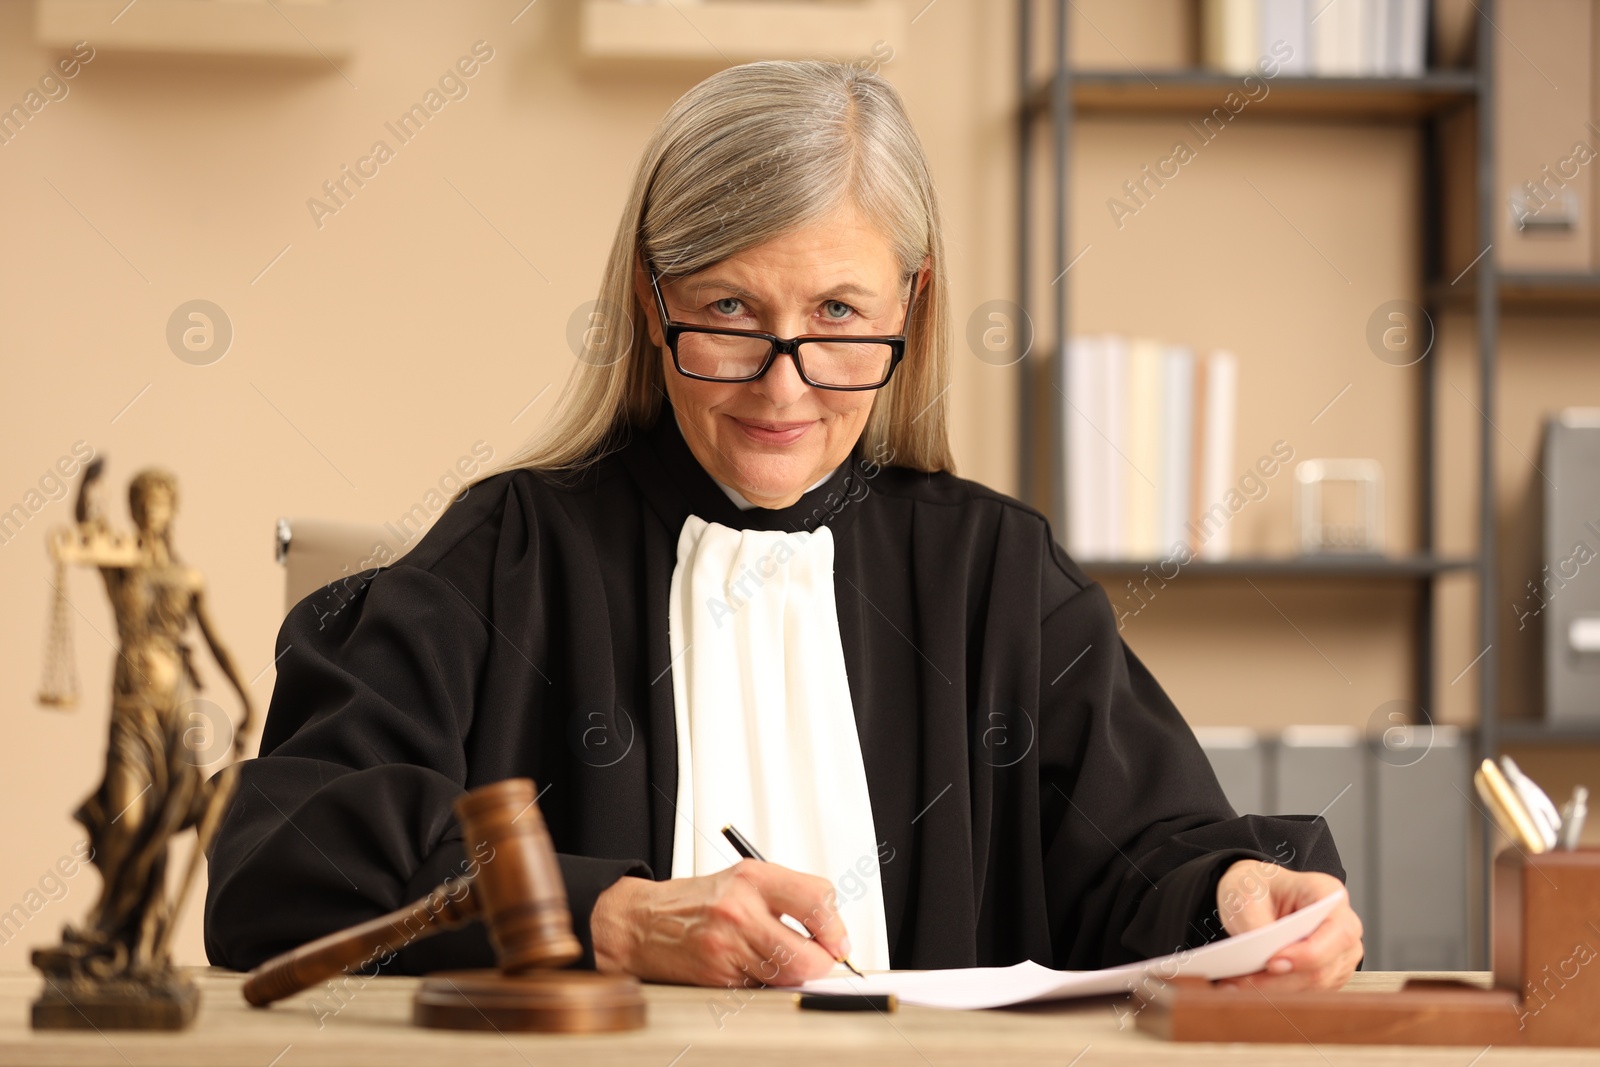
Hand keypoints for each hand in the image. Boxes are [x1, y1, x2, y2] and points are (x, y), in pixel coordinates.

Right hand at [590, 860, 848, 986]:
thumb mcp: (742, 879)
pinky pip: (761, 987)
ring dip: (794, 973)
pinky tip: (751, 966)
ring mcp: (728, 947)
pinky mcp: (718, 976)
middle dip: (823, 962)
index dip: (836, 926)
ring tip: (783, 958)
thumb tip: (831, 928)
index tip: (837, 938)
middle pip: (807, 954)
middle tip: (823, 958)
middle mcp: (740, 910)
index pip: (817, 900)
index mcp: (753, 878)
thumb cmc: (695, 902)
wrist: (641, 923)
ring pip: (787, 976)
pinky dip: (765, 982)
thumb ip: (788, 895)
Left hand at [1213, 859, 1362, 992]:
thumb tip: (1264, 961)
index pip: (1338, 932)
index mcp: (1328, 894)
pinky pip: (1308, 992)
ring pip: (1315, 986)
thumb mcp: (1247, 893)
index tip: (1272, 963)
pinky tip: (1248, 988)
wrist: (1255, 894)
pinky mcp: (1328, 974)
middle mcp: (1343, 926)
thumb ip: (1258, 926)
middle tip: (1244, 981)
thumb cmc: (1257, 887)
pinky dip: (1278, 993)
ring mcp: (1339, 953)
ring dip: (1276, 991)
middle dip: (1282, 979)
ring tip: (1238, 985)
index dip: (1309, 954)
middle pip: (1325, 967)